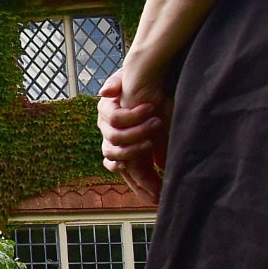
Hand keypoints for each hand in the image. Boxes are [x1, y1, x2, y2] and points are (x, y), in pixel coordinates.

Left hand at [98, 62, 170, 200]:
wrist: (148, 71)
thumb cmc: (157, 97)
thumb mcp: (161, 126)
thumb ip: (158, 147)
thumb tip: (162, 167)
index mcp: (124, 143)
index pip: (126, 171)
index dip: (138, 185)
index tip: (155, 197)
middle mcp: (111, 136)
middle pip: (114, 163)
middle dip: (136, 170)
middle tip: (157, 178)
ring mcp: (105, 123)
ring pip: (114, 142)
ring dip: (136, 134)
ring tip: (155, 123)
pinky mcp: (106, 106)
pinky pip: (116, 119)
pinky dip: (133, 116)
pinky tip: (149, 110)